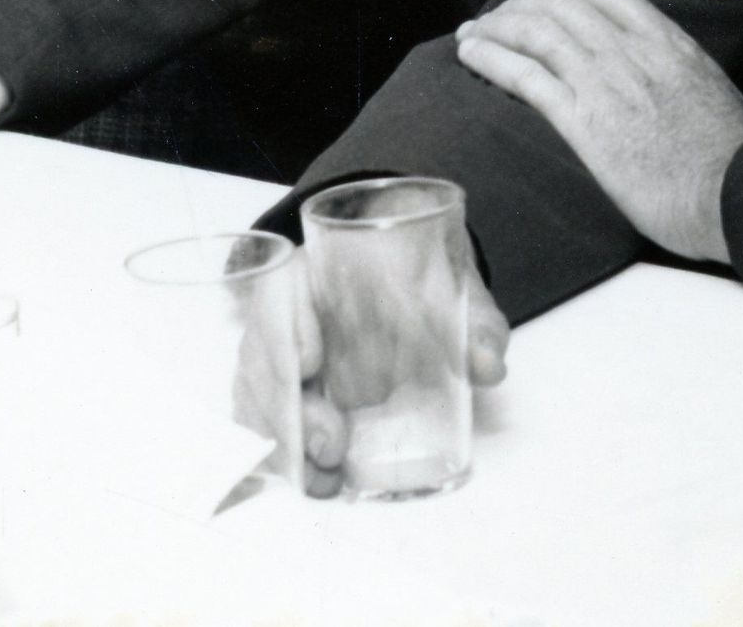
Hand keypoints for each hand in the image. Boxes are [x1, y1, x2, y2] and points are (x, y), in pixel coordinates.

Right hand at [248, 223, 510, 501]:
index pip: (283, 287)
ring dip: (281, 439)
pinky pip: (259, 414)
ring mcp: (276, 346)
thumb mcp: (461, 290)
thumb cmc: (426, 277)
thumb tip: (488, 365)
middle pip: (262, 351)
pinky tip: (309, 475)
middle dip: (288, 407)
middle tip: (329, 448)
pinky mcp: (279, 383)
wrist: (411, 277)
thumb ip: (479, 324)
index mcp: (322, 265)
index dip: (288, 326)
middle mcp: (287, 304)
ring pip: (254, 390)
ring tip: (323, 478)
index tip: (309, 365)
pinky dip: (278, 449)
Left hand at [453, 0, 742, 264]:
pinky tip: (471, 53)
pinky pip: (526, 74)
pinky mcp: (585, 121)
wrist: (735, 191)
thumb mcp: (709, 91)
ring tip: (471, 32)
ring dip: (497, 26)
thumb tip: (664, 80)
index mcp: (667, 41)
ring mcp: (606, 82)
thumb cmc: (729, 157)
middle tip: (497, 18)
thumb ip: (678, 74)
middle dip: (522, 5)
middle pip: (562, 4)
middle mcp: (632, 50)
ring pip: (538, 32)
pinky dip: (492, 57)